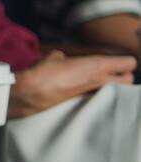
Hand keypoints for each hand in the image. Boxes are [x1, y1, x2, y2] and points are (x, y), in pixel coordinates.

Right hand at [10, 49, 135, 116]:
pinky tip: (86, 92)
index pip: (128, 63)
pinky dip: (97, 96)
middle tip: (114, 74)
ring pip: (117, 92)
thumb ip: (63, 58)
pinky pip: (100, 98)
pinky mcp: (85, 103)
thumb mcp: (54, 57)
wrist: (32, 94)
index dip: (124, 62)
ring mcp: (94, 94)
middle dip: (124, 77)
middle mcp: (100, 81)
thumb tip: (62, 59)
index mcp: (97, 66)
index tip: (117, 62)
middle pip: (129, 80)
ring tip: (102, 84)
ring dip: (113, 88)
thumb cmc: (44, 73)